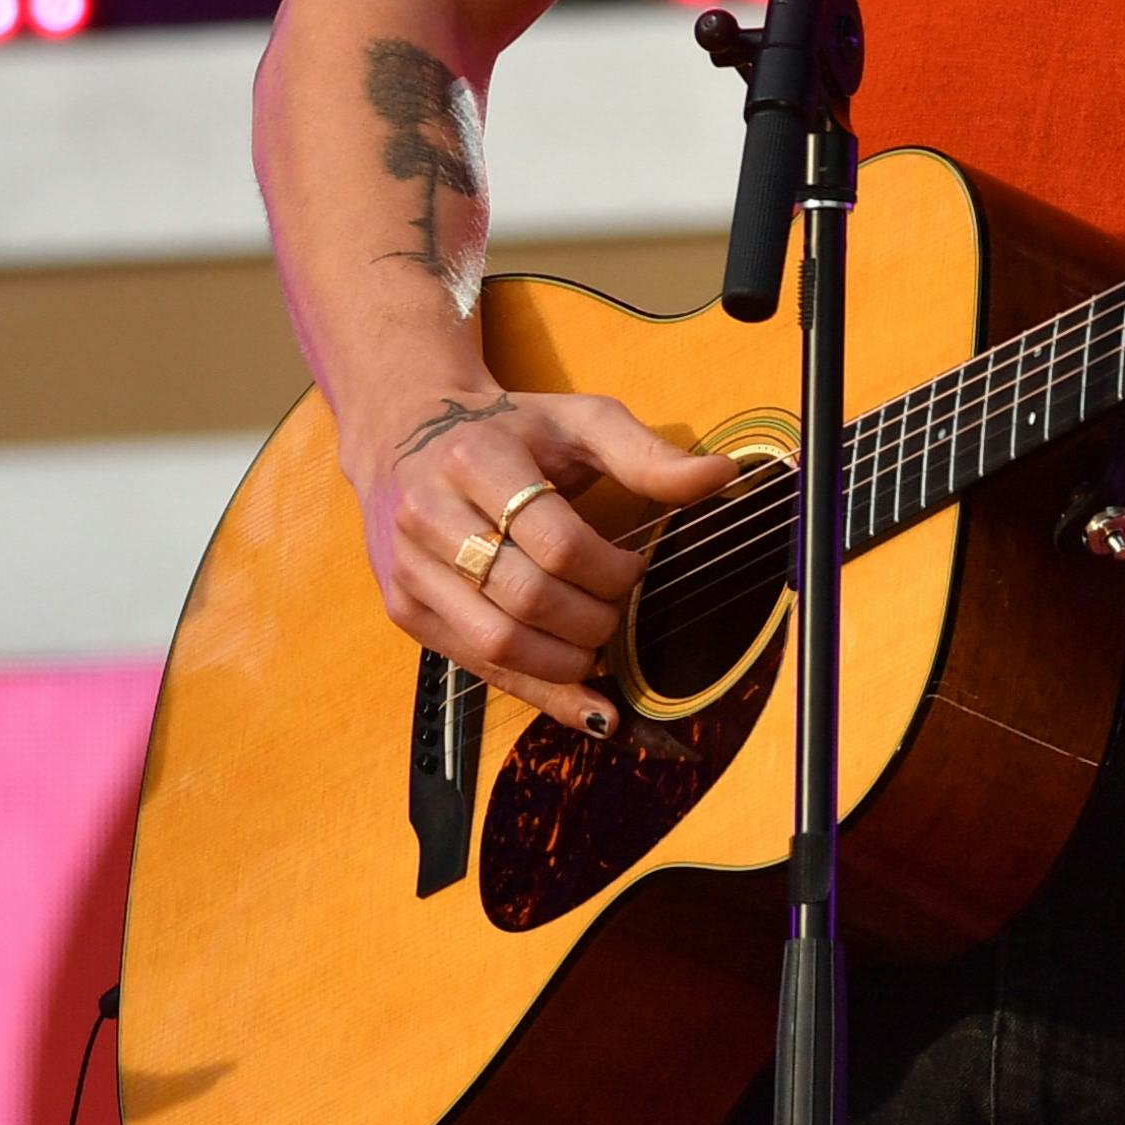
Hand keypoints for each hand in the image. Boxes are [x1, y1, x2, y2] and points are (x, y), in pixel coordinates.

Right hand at [347, 384, 738, 737]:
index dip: (611, 572)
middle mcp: (428, 514)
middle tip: (616, 611)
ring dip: (566, 663)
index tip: (632, 570)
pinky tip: (584, 702)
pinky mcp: (404, 607)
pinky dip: (537, 692)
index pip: (557, 543)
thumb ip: (647, 454)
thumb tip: (720, 476)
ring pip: (498, 644)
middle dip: (593, 621)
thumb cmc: (506, 428)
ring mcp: (409, 567)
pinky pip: (476, 667)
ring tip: (596, 645)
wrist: (404, 431)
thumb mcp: (577, 422)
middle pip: (529, 599)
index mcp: (474, 458)